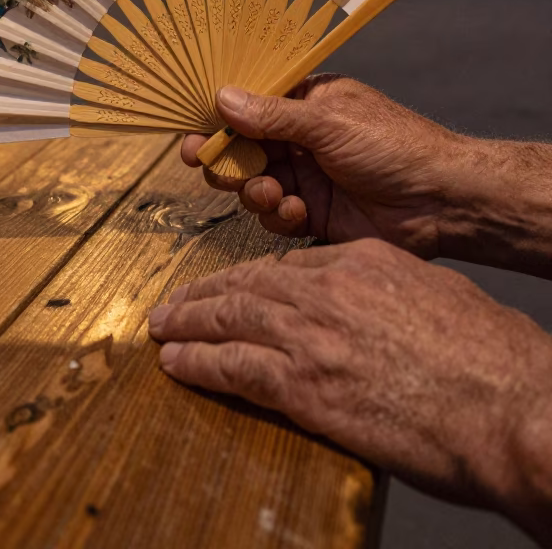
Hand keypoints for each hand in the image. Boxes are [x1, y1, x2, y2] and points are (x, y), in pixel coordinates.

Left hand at [149, 241, 551, 541]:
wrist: (504, 405)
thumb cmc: (488, 357)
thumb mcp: (435, 296)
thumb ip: (391, 291)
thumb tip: (373, 305)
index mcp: (361, 262)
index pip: (288, 266)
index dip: (251, 278)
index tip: (231, 287)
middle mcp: (327, 291)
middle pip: (248, 283)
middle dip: (205, 293)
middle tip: (175, 303)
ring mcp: (311, 336)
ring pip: (230, 318)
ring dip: (188, 323)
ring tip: (162, 327)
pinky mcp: (303, 386)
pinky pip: (233, 368)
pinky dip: (198, 364)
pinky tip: (175, 363)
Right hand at [182, 75, 469, 256]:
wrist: (441, 202)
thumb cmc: (394, 146)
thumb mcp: (329, 123)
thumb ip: (273, 116)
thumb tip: (222, 98)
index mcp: (307, 104)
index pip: (250, 106)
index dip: (218, 121)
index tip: (192, 136)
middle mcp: (302, 139)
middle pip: (243, 149)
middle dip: (227, 161)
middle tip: (213, 168)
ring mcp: (307, 178)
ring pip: (254, 185)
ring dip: (254, 191)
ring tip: (270, 193)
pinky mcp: (315, 215)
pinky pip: (275, 216)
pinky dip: (277, 216)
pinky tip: (296, 214)